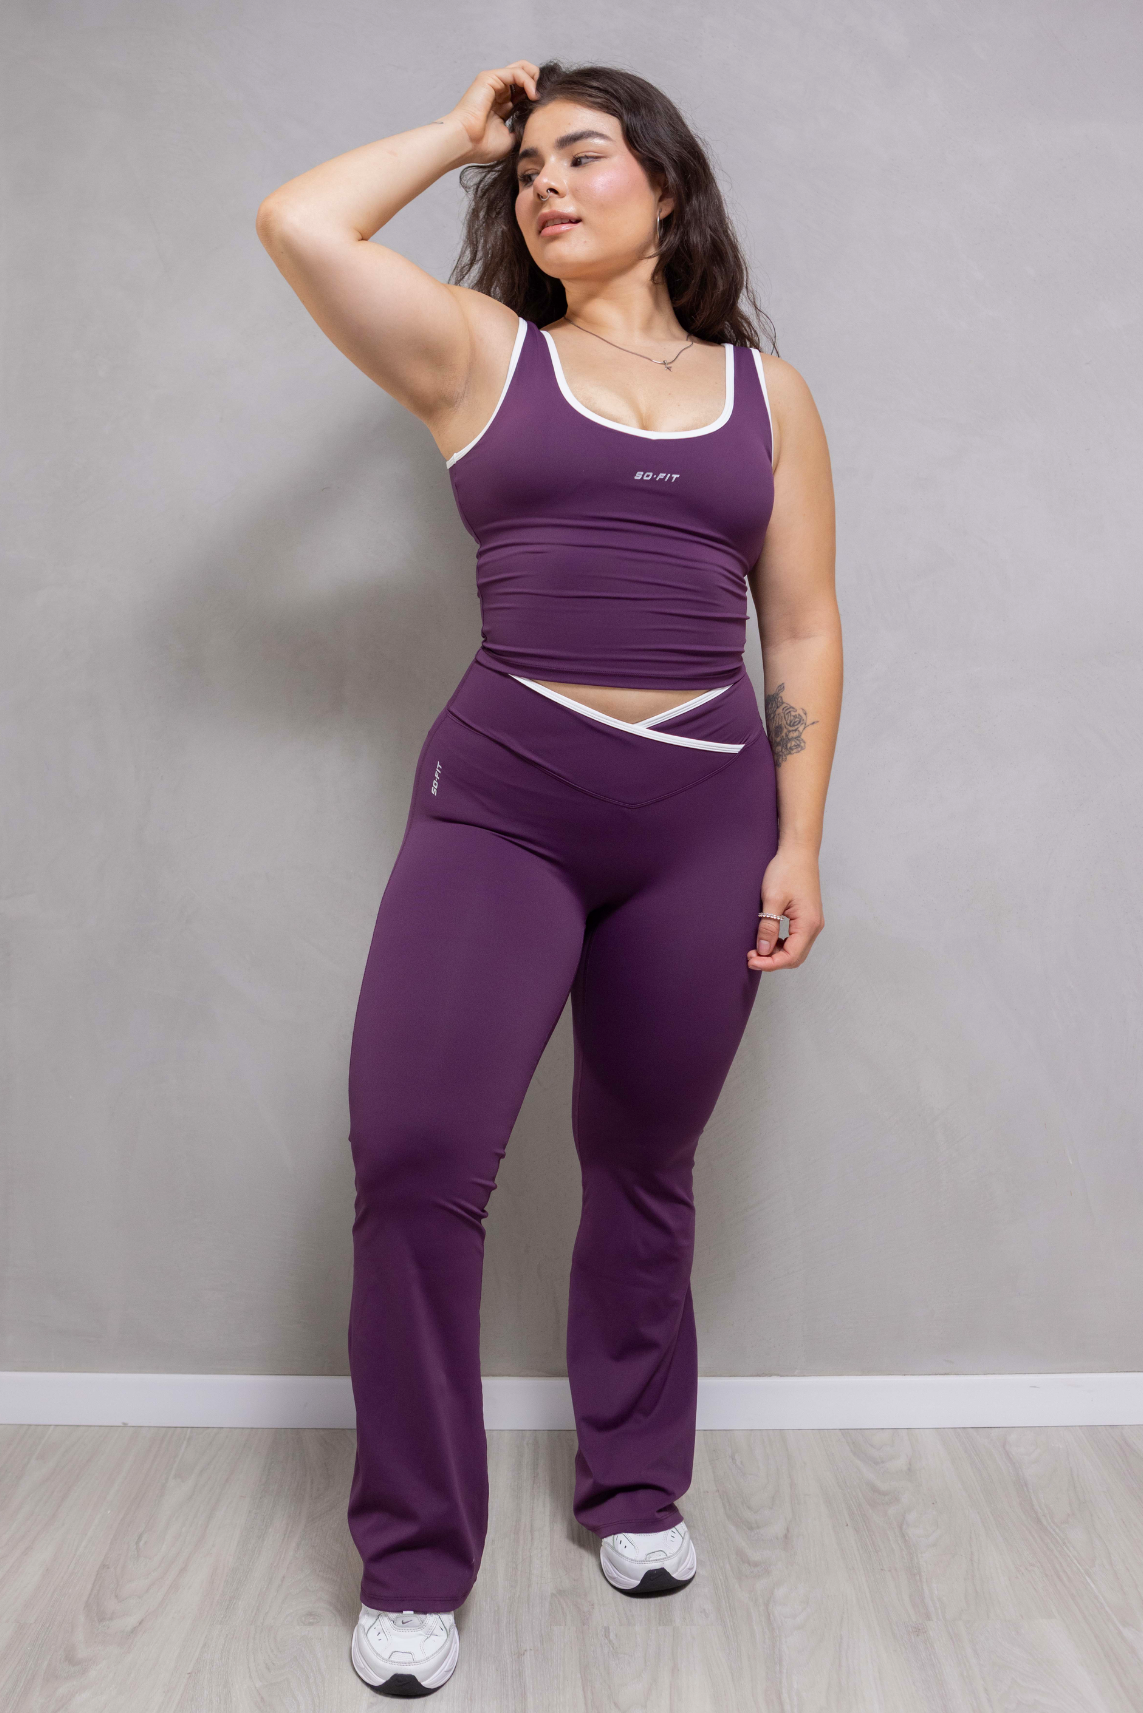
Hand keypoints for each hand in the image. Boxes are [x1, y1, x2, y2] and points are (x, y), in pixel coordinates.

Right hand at [446, 62, 539, 163]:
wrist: (465, 143)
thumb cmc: (482, 146)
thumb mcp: (510, 139)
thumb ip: (521, 128)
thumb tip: (534, 126)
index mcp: (501, 106)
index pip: (523, 92)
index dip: (536, 96)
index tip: (544, 108)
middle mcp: (497, 92)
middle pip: (523, 75)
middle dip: (538, 84)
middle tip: (544, 98)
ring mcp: (493, 83)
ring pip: (522, 68)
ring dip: (535, 79)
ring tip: (539, 96)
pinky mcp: (490, 78)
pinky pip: (516, 72)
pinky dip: (528, 81)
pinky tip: (533, 94)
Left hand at [748, 846, 823, 970]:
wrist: (798, 852)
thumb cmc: (787, 871)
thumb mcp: (772, 899)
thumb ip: (768, 926)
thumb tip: (763, 950)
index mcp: (808, 924)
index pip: (791, 956)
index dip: (770, 963)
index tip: (751, 961)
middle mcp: (814, 926)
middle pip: (795, 957)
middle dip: (773, 961)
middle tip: (751, 957)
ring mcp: (813, 922)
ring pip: (796, 950)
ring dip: (777, 954)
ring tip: (757, 949)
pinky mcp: (807, 918)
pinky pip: (797, 940)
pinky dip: (782, 945)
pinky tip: (768, 939)